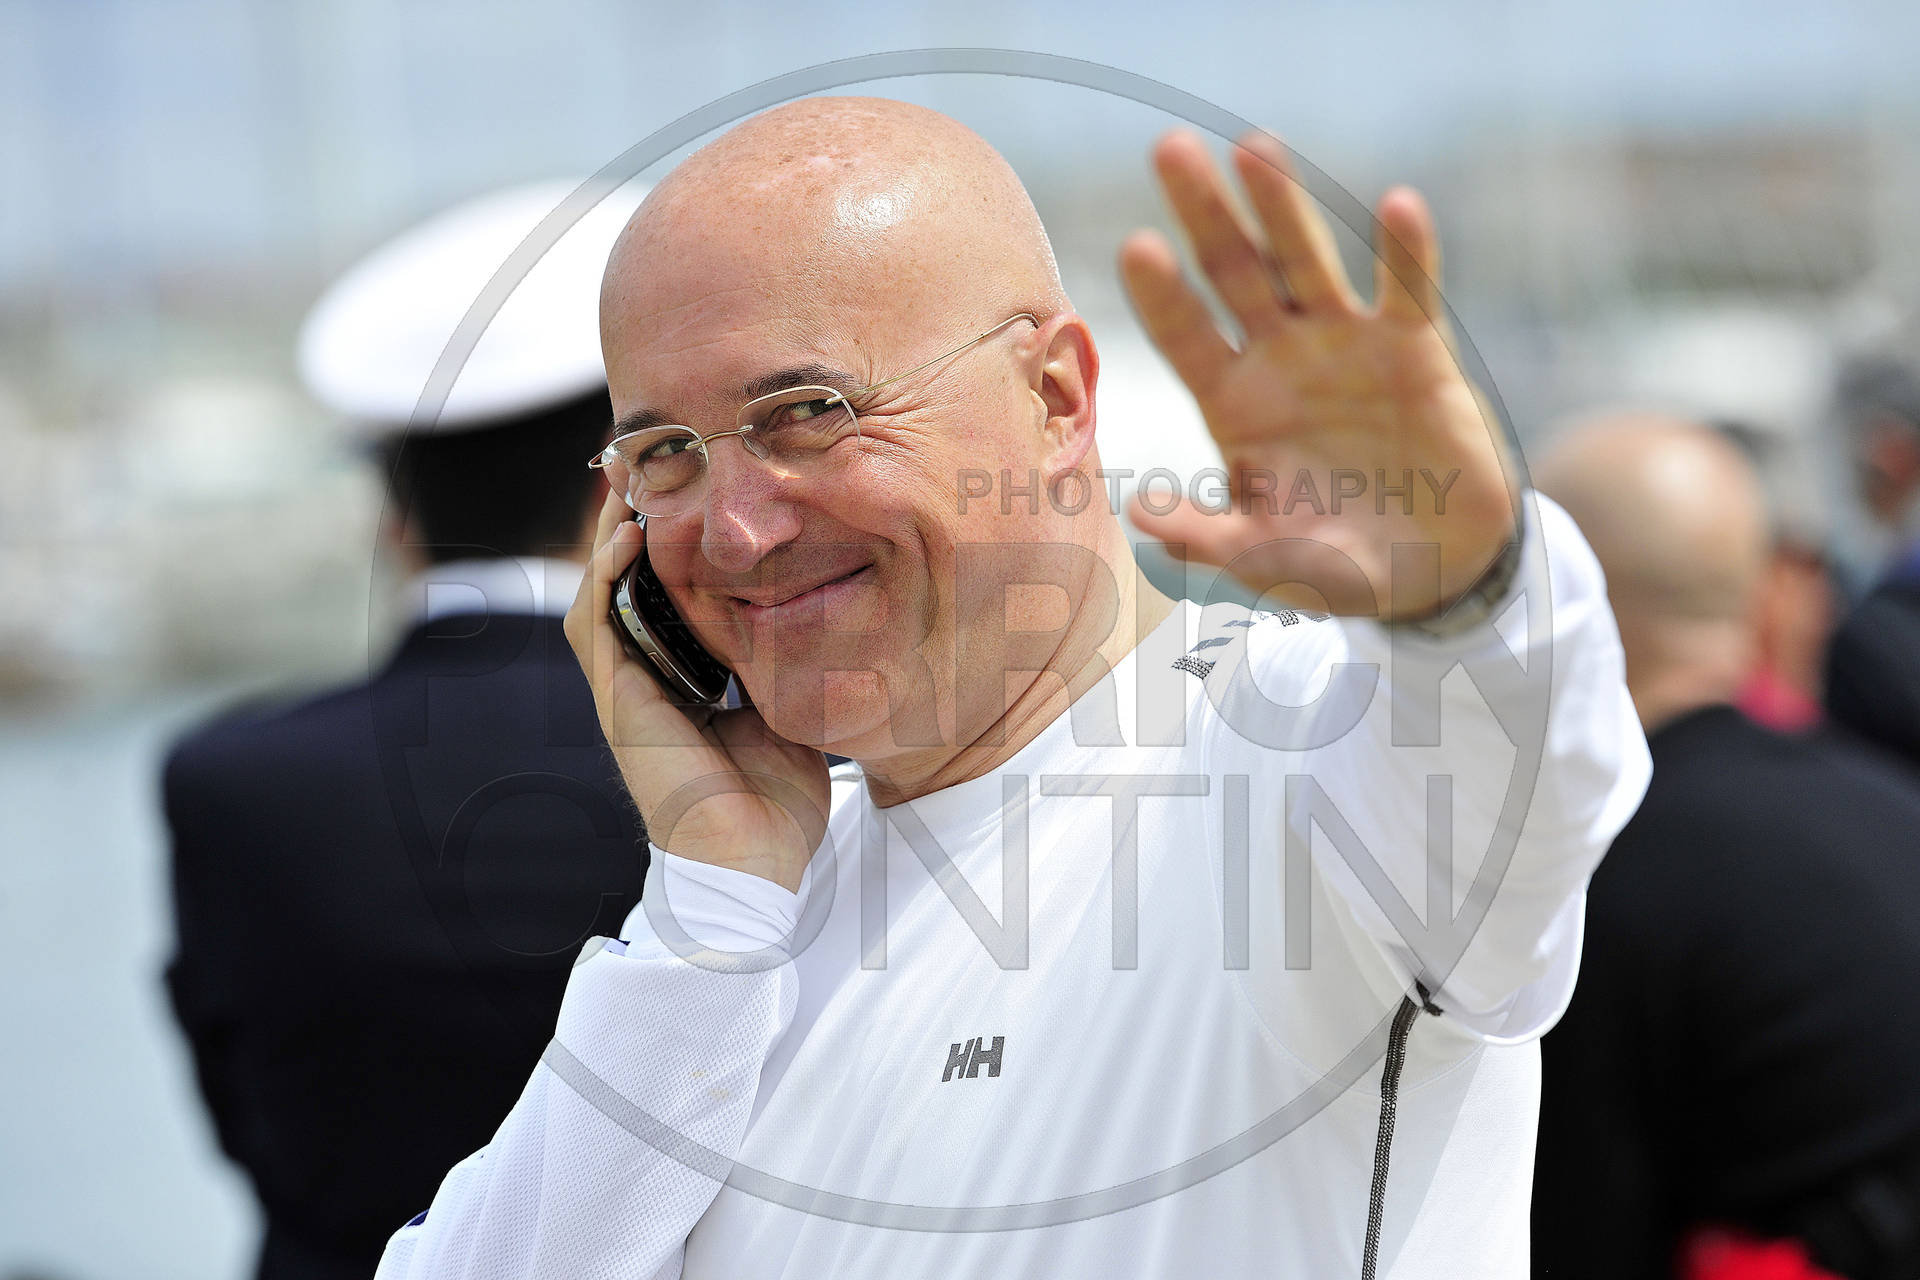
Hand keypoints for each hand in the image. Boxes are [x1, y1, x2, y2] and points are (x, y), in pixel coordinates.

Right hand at [564, 491, 829, 892]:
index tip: (698, 477)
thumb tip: (823, 605)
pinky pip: (598, 629)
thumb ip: (789, 659)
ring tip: (631, 475)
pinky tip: (625, 538)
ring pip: (604, 591)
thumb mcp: (792, 707)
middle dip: (637, 516)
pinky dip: (606, 580)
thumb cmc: (778, 802)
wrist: (755, 869)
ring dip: (613, 532)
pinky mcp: (619, 707)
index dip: (675, 533)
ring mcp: (628, 690)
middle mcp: (649, 676)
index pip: (670, 587)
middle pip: (629, 577)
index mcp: (687, 675)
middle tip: (655, 455)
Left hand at [1119, 129, 1518, 618]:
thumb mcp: (1263, 560)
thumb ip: (1204, 539)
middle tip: (1170, 150)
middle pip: (1233, 274)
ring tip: (1255, 148)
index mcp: (1232, 403)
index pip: (1184, 336)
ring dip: (1282, 207)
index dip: (1161, 295)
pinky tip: (1400, 204)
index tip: (1136, 247)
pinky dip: (1407, 252)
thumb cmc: (1332, 564)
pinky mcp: (1413, 351)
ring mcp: (1344, 346)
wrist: (1429, 569)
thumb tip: (1138, 512)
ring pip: (1307, 262)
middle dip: (1203, 215)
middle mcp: (1279, 360)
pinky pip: (1409, 291)